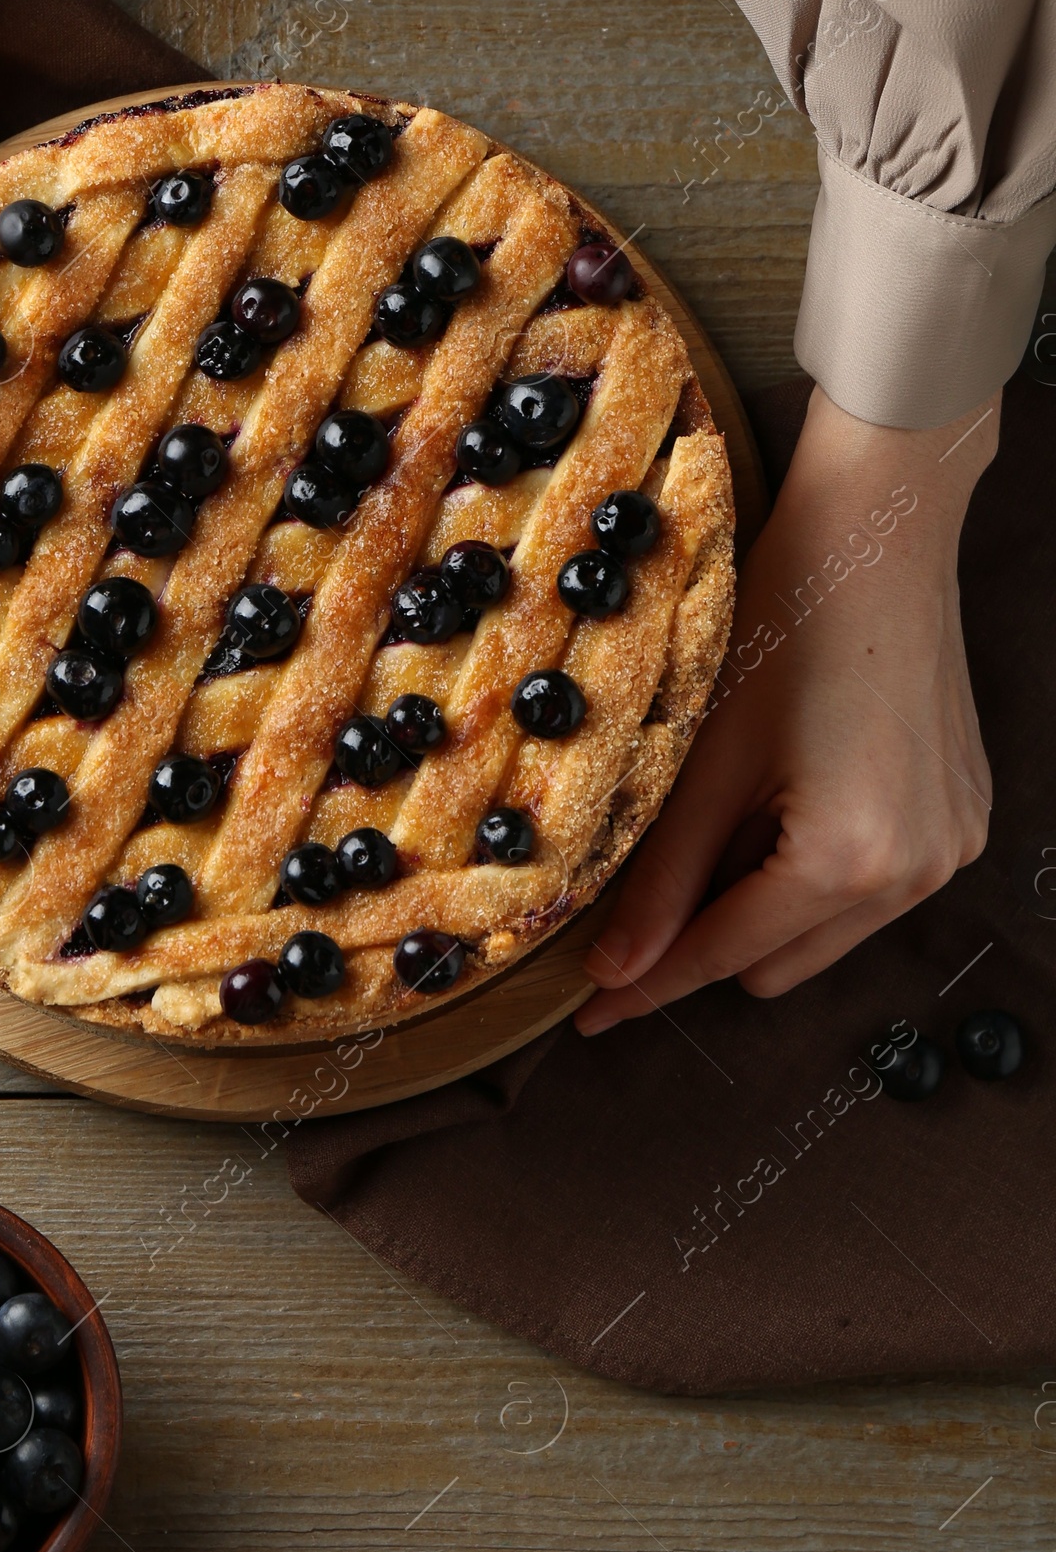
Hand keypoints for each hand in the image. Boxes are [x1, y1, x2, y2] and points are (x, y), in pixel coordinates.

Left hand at [576, 386, 995, 1033]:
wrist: (878, 533)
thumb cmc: (782, 625)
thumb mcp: (703, 760)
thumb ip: (662, 878)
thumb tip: (616, 972)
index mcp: (850, 862)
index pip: (723, 956)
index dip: (647, 987)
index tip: (589, 1017)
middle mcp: (918, 872)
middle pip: (776, 959)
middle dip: (703, 937)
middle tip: (636, 890)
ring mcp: (952, 846)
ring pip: (823, 929)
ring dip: (760, 899)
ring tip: (724, 807)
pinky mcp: (962, 815)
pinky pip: (870, 883)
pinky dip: (812, 862)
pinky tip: (782, 790)